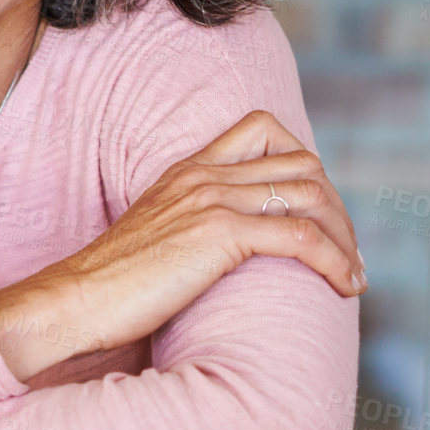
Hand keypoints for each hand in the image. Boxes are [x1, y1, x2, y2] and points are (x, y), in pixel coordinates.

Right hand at [0, 109, 365, 381]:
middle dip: (336, 208)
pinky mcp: (218, 233)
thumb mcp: (157, 236)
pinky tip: (344, 286)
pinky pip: (301, 235)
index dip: (303, 165)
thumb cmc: (111, 285)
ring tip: (351, 275)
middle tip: (344, 252)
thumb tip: (229, 250)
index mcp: (186, 170)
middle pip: (302, 163)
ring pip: (311, 195)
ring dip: (345, 237)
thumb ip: (193, 225)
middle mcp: (202, 175)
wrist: (77, 300)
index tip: (315, 213)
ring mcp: (210, 200)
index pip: (262, 129)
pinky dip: (335, 260)